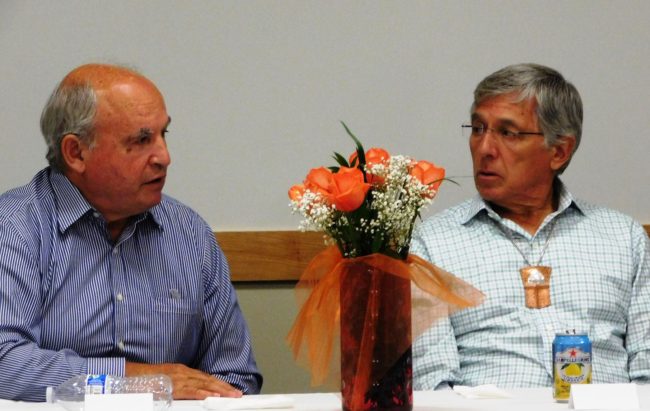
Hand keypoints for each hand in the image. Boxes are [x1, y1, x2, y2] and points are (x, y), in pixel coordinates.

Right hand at [125, 362, 242, 399]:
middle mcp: (182, 372)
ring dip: (219, 390)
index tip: (230, 389)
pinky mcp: (172, 385)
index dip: (219, 384)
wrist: (128, 376)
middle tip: (237, 393)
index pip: (205, 377)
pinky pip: (190, 390)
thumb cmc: (145, 381)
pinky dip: (202, 392)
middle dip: (224, 387)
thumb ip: (180, 386)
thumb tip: (193, 393)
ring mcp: (178, 378)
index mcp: (182, 371)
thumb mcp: (167, 381)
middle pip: (208, 379)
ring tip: (231, 395)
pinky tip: (213, 396)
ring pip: (203, 384)